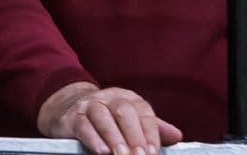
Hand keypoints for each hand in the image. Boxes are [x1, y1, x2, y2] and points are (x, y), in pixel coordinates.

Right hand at [37, 82, 182, 154]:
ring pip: (102, 117)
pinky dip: (93, 138)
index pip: (143, 111)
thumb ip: (153, 128)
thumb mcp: (131, 119)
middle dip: (133, 135)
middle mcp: (108, 97)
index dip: (150, 132)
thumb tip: (177, 136)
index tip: (153, 152)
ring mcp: (89, 105)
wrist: (69, 108)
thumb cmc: (108, 118)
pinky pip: (83, 125)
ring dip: (114, 138)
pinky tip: (102, 151)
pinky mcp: (72, 117)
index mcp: (127, 97)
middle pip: (123, 111)